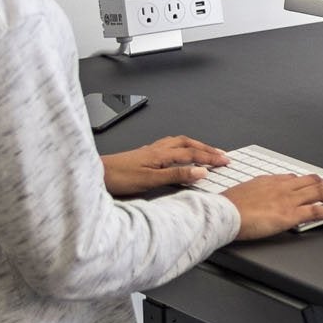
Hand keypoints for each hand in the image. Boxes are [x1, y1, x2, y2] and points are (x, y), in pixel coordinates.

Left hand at [103, 135, 229, 198]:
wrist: (98, 173)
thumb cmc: (119, 178)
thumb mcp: (151, 180)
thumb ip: (177, 175)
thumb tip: (201, 171)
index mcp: (161, 154)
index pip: (193, 154)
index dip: (210, 157)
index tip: (225, 161)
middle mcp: (157, 149)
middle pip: (188, 144)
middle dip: (207, 148)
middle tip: (222, 154)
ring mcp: (150, 150)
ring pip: (179, 142)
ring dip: (195, 145)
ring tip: (206, 150)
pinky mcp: (144, 154)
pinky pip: (169, 145)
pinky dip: (181, 146)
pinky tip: (179, 152)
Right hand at [226, 174, 322, 238]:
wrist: (223, 212)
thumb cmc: (227, 206)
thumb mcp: (242, 193)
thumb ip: (255, 194)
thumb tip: (258, 200)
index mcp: (269, 181)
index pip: (296, 179)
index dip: (311, 183)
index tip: (319, 185)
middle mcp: (282, 186)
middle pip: (313, 181)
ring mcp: (288, 199)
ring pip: (320, 192)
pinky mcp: (290, 214)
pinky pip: (318, 210)